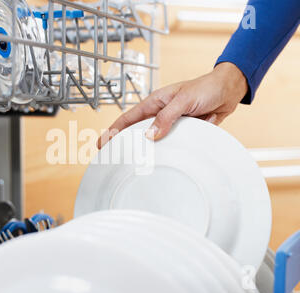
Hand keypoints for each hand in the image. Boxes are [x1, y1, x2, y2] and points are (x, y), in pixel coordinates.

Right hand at [97, 62, 247, 148]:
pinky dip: (166, 152)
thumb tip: (149, 136)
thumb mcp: (183, 100)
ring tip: (136, 166)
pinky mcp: (183, 132)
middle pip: (137, 132)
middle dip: (125, 144)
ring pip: (154, 140)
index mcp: (155, 103)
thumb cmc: (206, 88)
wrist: (229, 90)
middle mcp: (160, 114)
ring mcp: (171, 124)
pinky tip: (162, 162)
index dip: (112, 131)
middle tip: (115, 160)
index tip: (101, 144)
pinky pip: (171, 144)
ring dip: (146, 151)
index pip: (127, 118)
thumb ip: (166, 117)